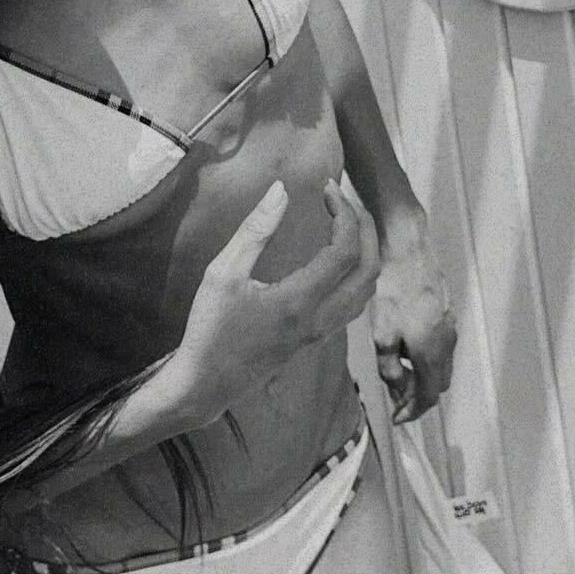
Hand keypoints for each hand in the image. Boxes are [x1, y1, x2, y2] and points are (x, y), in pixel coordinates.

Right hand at [172, 178, 380, 428]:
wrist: (205, 384)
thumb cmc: (209, 330)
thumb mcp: (222, 274)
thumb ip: (255, 231)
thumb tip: (280, 190)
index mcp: (299, 301)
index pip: (345, 251)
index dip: (344, 213)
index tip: (327, 189)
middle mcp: (319, 319)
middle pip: (369, 269)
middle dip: (364, 228)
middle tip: (344, 200)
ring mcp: (320, 333)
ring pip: (366, 291)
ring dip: (366, 252)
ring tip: (346, 223)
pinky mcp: (315, 340)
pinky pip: (354, 304)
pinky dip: (357, 274)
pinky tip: (337, 258)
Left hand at [372, 214, 456, 422]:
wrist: (408, 253)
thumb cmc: (392, 292)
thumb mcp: (382, 335)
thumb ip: (390, 368)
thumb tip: (398, 389)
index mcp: (431, 353)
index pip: (428, 397)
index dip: (413, 412)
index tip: (397, 418)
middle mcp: (447, 345)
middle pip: (437, 385)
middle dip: (418, 396)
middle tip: (395, 396)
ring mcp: (451, 329)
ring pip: (441, 366)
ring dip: (422, 377)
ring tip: (398, 372)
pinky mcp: (448, 315)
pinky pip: (442, 349)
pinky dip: (427, 359)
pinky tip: (407, 348)